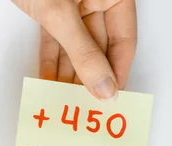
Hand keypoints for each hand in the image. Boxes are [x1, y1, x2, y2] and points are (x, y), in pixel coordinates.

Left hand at [12, 0, 136, 99]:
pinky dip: (51, 58)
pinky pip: (55, 38)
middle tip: (83, 108)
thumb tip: (105, 88)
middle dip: (90, 78)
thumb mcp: (61, 13)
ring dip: (68, 72)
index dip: (116, 73)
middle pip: (99, 46)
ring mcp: (73, 3)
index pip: (124, 41)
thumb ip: (83, 52)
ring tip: (63, 101)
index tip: (108, 102)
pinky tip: (47, 80)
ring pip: (76, 45)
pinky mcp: (50, 6)